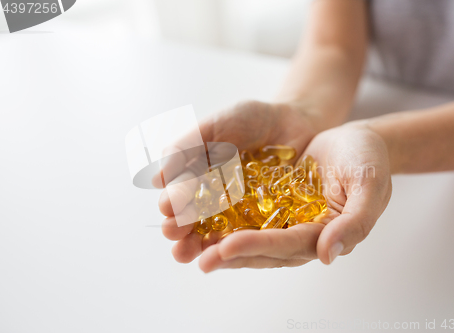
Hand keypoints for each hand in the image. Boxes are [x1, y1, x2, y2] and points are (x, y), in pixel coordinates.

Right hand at [159, 100, 317, 262]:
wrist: (296, 119)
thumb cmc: (252, 120)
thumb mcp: (216, 126)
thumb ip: (187, 148)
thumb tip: (156, 180)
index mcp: (199, 180)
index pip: (183, 194)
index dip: (175, 200)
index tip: (168, 206)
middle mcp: (217, 202)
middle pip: (197, 221)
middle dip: (182, 230)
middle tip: (173, 234)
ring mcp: (244, 215)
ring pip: (222, 235)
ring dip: (205, 245)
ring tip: (191, 253)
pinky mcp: (273, 222)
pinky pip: (258, 235)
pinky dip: (244, 244)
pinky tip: (231, 251)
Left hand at [198, 122, 391, 271]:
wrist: (356, 142)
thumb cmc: (369, 160)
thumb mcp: (370, 185)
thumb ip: (355, 221)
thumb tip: (329, 255)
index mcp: (324, 234)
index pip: (287, 245)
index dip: (258, 247)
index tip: (226, 247)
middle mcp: (299, 233)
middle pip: (260, 249)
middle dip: (227, 253)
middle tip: (195, 256)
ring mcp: (283, 220)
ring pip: (246, 235)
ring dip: (215, 241)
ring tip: (184, 246)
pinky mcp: (271, 203)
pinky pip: (242, 213)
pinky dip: (220, 216)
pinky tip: (196, 217)